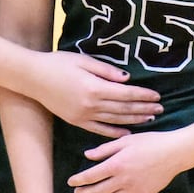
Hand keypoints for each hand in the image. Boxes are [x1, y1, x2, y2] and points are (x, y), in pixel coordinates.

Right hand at [33, 52, 161, 136]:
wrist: (33, 78)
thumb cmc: (58, 63)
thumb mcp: (83, 60)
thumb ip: (106, 70)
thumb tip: (127, 79)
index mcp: (95, 87)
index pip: (126, 94)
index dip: (143, 96)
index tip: (157, 97)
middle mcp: (91, 104)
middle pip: (124, 109)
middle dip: (144, 109)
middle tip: (160, 110)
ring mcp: (83, 115)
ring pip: (115, 120)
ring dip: (134, 120)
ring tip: (149, 119)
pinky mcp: (76, 121)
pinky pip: (99, 130)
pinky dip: (114, 132)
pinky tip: (127, 132)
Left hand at [67, 131, 183, 192]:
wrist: (173, 153)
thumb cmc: (149, 142)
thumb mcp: (125, 140)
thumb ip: (105, 149)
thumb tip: (87, 156)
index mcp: (116, 164)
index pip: (91, 176)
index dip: (79, 180)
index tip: (71, 181)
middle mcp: (123, 180)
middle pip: (97, 192)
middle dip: (84, 192)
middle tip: (77, 191)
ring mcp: (133, 190)